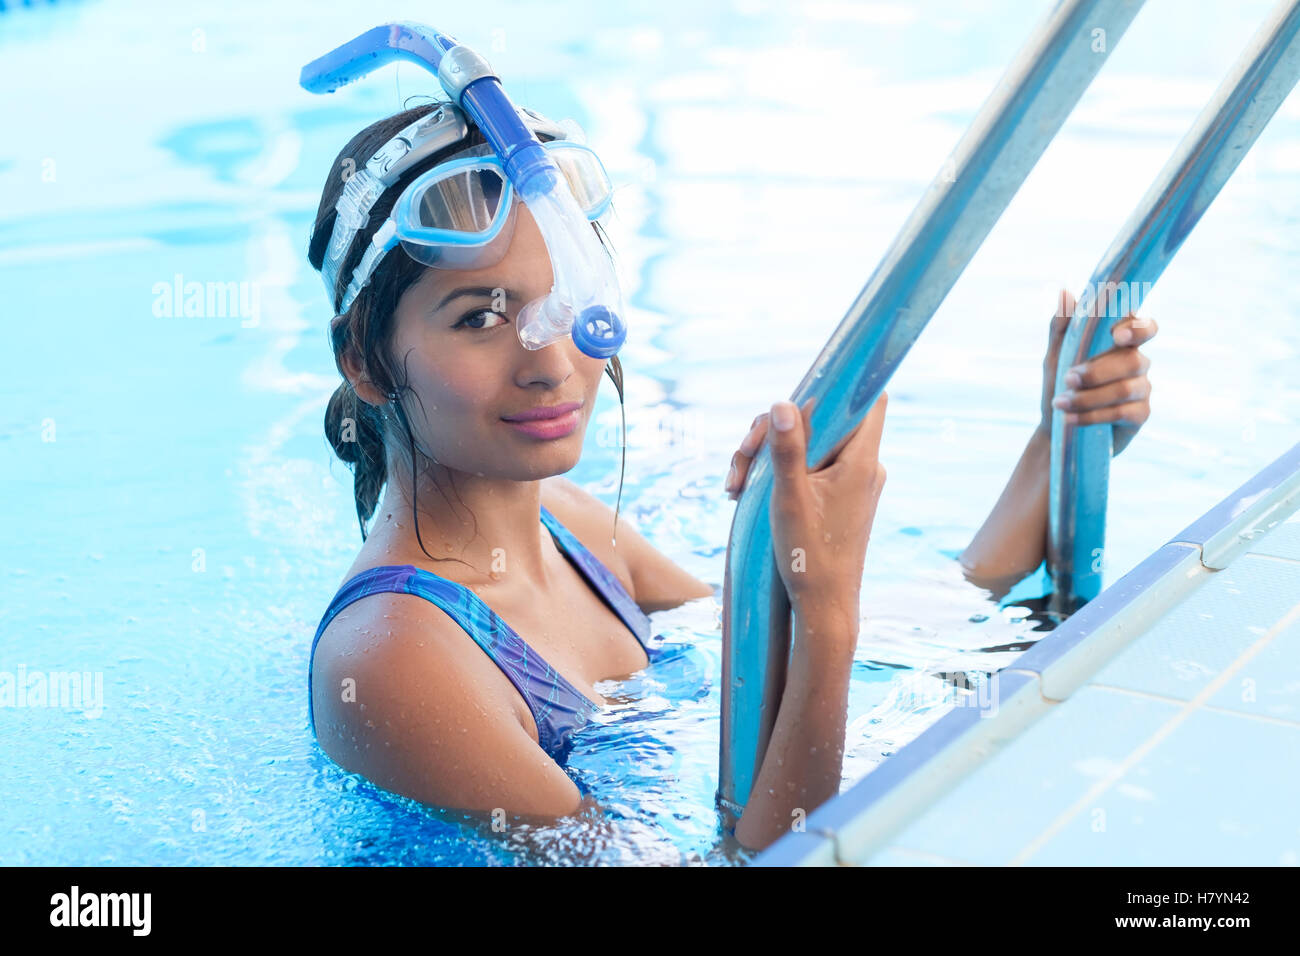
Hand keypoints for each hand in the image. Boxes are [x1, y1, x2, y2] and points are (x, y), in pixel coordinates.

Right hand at [725, 394, 887, 615]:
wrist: (823, 605)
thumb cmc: (808, 556)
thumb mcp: (788, 499)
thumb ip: (786, 449)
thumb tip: (781, 403)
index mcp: (861, 461)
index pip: (867, 399)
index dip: (839, 386)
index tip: (802, 390)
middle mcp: (864, 466)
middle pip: (822, 421)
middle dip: (777, 430)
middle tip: (743, 458)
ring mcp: (852, 482)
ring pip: (810, 445)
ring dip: (770, 455)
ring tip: (737, 485)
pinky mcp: (839, 496)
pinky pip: (811, 468)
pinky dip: (781, 473)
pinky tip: (746, 493)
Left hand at [1041, 288, 1156, 456]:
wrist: (1056, 430)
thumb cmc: (1059, 386)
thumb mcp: (1055, 357)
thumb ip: (1062, 327)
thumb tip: (1065, 291)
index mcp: (1120, 343)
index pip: (1143, 326)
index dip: (1137, 327)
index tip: (1115, 336)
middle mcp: (1137, 362)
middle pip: (1132, 360)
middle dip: (1097, 371)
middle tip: (1068, 378)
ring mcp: (1142, 389)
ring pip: (1125, 388)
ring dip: (1089, 396)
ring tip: (1061, 402)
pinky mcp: (1140, 415)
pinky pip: (1123, 413)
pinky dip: (1092, 415)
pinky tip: (1070, 419)